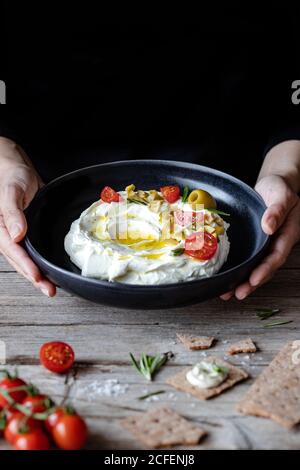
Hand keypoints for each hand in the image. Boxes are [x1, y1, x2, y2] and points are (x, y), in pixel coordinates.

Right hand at [0, 138, 55, 295]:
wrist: (18, 169)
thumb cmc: (11, 177)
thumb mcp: (12, 191)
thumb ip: (12, 212)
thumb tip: (17, 234)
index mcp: (0, 227)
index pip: (13, 251)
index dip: (25, 265)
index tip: (37, 276)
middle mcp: (9, 235)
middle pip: (20, 262)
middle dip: (35, 278)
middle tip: (50, 290)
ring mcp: (19, 236)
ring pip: (27, 260)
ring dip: (39, 275)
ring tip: (52, 288)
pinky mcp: (30, 234)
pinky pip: (34, 252)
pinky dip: (42, 263)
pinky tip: (52, 272)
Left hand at [221, 174, 299, 299]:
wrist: (273, 185)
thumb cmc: (279, 189)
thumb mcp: (282, 195)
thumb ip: (277, 210)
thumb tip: (269, 227)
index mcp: (287, 235)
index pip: (277, 256)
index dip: (266, 269)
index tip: (254, 279)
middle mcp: (275, 244)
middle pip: (265, 268)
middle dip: (252, 283)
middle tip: (238, 294)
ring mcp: (264, 245)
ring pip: (254, 267)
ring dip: (242, 281)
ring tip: (227, 293)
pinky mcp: (254, 243)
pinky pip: (246, 259)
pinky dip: (237, 270)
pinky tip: (224, 278)